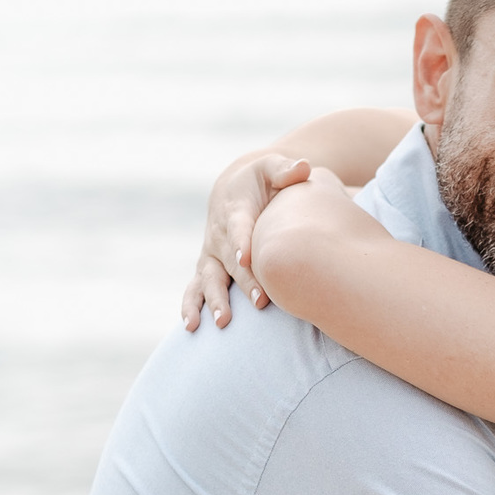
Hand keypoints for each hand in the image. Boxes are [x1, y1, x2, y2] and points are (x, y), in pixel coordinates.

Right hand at [182, 154, 312, 330]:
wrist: (234, 189)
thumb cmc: (262, 180)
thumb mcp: (272, 168)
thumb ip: (286, 170)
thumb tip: (303, 168)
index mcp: (236, 212)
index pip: (238, 227)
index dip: (240, 242)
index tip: (246, 258)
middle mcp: (219, 235)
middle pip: (229, 262)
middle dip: (243, 282)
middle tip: (260, 302)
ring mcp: (211, 254)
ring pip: (209, 279)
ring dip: (215, 300)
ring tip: (223, 321)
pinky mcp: (208, 267)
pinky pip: (196, 288)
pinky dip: (191, 305)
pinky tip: (192, 326)